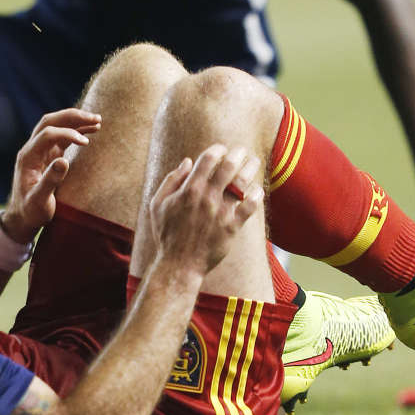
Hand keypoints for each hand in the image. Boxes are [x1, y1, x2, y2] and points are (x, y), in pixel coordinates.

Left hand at [2, 108, 101, 241]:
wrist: (23, 216)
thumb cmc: (30, 210)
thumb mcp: (39, 200)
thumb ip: (50, 181)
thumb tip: (64, 161)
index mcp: (28, 157)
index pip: (47, 134)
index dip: (67, 134)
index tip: (85, 143)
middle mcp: (32, 149)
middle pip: (50, 122)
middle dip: (72, 117)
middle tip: (95, 118)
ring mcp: (41, 150)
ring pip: (57, 125)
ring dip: (76, 120)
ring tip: (98, 120)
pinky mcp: (49, 154)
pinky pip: (63, 136)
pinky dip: (77, 130)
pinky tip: (91, 130)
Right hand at [148, 145, 262, 279]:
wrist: (179, 264)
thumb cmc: (166, 234)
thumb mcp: (157, 204)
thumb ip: (171, 180)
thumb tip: (187, 161)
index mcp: (189, 190)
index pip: (208, 159)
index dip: (218, 149)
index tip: (222, 149)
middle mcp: (207, 198)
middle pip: (228, 166)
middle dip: (237, 154)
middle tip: (242, 150)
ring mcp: (221, 212)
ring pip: (242, 183)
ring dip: (250, 168)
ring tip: (254, 162)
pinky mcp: (232, 227)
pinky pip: (250, 206)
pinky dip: (256, 195)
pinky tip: (257, 190)